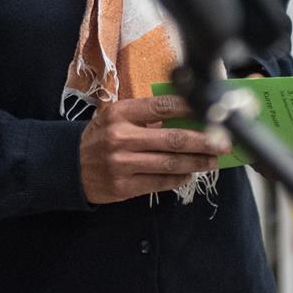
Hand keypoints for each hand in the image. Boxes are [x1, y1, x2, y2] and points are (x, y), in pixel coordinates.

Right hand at [79, 94, 231, 204]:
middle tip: (223, 141)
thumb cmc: (100, 136)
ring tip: (213, 160)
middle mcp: (121, 137)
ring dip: (196, 162)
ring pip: (169, 164)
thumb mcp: (116, 117)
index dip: (189, 108)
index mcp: (120, 113)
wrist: (69, 165)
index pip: (161, 106)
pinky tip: (189, 173)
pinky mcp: (124, 187)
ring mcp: (122, 164)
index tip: (210, 110)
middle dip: (203, 141)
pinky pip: (160, 183)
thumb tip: (187, 117)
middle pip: (172, 139)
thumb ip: (146, 116)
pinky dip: (178, 178)